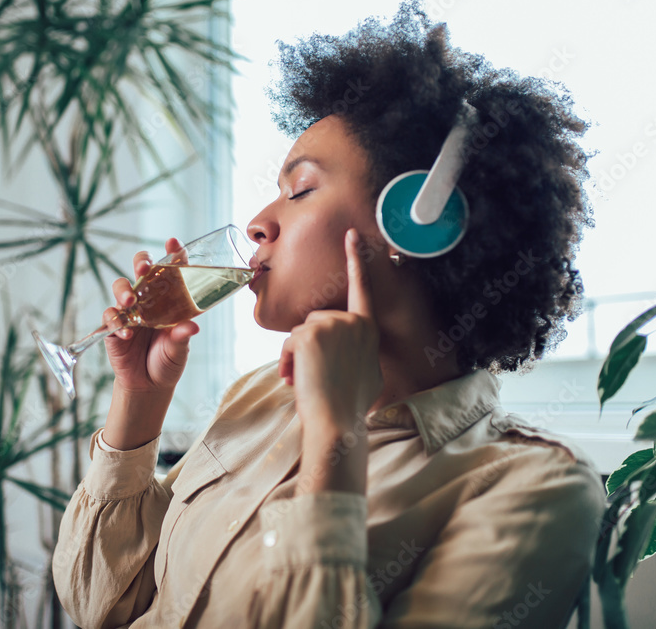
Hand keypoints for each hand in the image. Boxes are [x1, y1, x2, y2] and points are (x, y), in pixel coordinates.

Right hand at [103, 238, 200, 394]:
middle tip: (144, 268)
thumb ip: (182, 337)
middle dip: (141, 262)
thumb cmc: (168, 361)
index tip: (173, 242)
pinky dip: (116, 323)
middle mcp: (148, 299)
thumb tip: (192, 327)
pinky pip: (110, 317)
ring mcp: (129, 311)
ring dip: (124, 291)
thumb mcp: (180, 350)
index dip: (173, 253)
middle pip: (141, 269)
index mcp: (170, 299)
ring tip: (130, 303)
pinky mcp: (113, 327)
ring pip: (121, 287)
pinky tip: (126, 333)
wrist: (149, 386)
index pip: (171, 270)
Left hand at [280, 228, 382, 494]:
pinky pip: (289, 342)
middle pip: (316, 320)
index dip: (357, 259)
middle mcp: (353, 321)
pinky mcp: (311, 333)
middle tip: (312, 376)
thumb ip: (355, 347)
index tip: (352, 233)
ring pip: (301, 331)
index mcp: (368, 329)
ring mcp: (332, 325)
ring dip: (295, 357)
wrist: (338, 423)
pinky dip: (286, 361)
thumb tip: (341, 345)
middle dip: (307, 346)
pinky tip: (295, 378)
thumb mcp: (364, 370)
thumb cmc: (348, 404)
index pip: (362, 288)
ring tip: (304, 381)